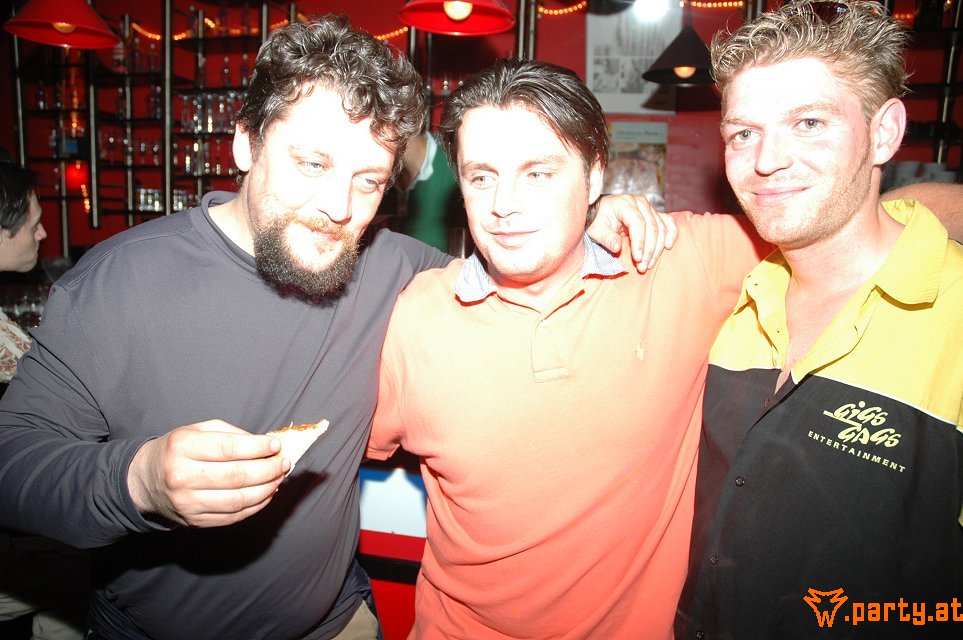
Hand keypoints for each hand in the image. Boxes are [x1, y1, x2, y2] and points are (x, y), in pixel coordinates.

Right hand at [127, 420, 288, 527]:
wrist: (145, 481)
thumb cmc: (178, 450)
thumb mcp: (197, 430)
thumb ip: (232, 434)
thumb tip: (267, 444)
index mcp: (182, 447)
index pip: (228, 448)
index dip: (257, 448)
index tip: (276, 445)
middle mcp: (182, 476)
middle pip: (236, 476)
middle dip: (268, 469)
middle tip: (284, 463)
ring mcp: (187, 503)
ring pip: (237, 500)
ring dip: (266, 489)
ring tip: (279, 478)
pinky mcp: (194, 521)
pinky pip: (233, 516)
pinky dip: (255, 506)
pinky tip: (267, 493)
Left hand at [587, 194, 678, 271]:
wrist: (599, 211)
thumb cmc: (597, 220)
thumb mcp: (596, 229)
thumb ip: (607, 238)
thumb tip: (618, 248)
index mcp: (625, 203)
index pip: (638, 224)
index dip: (639, 243)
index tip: (637, 259)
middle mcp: (640, 203)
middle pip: (652, 227)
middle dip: (649, 250)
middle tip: (642, 267)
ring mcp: (649, 208)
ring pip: (661, 228)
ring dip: (657, 248)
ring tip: (649, 264)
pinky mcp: (654, 214)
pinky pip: (668, 222)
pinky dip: (671, 234)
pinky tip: (667, 246)